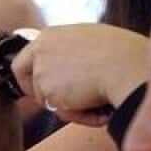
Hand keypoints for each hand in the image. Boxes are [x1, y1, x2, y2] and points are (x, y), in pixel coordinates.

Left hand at [11, 24, 147, 126]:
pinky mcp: (47, 93)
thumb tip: (69, 68)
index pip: (25, 58)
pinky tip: (97, 105)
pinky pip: (63, 112)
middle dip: (41, 96)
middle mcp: (40, 51)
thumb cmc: (121, 52)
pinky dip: (80, 115)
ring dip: (71, 106)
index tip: (40, 88)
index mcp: (50, 35)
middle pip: (26, 81)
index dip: (31, 77)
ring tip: (97, 99)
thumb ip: (71, 52)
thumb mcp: (90, 41)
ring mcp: (41, 72)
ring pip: (48, 100)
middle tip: (63, 104)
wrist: (125, 66)